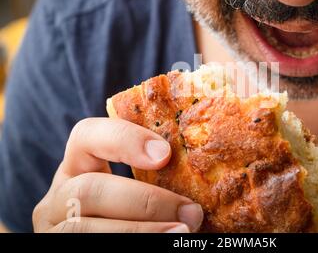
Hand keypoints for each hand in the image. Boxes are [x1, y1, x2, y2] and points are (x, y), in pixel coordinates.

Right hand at [32, 118, 203, 232]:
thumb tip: (204, 169)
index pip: (86, 135)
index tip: (165, 154)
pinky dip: (135, 243)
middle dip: (145, 202)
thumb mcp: (136, 191)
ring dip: (142, 231)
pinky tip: (164, 244)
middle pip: (89, 190)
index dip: (124, 139)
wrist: (105, 244)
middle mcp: (59, 195)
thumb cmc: (134, 213)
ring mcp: (53, 228)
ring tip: (182, 233)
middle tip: (190, 212)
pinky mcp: (57, 249)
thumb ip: (156, 178)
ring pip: (85, 228)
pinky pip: (90, 246)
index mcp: (78, 166)